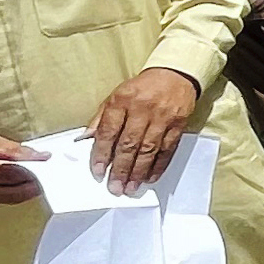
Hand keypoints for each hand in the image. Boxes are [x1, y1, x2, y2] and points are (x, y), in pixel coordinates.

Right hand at [0, 134, 43, 209]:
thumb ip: (12, 150)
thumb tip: (37, 155)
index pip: (14, 174)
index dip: (34, 170)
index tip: (48, 164)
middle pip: (16, 191)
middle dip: (34, 184)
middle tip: (47, 174)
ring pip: (11, 198)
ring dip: (25, 189)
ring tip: (34, 178)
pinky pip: (1, 201)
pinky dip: (11, 193)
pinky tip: (16, 184)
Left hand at [88, 68, 200, 196]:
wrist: (175, 75)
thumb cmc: (141, 88)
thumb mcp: (116, 96)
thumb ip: (101, 118)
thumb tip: (86, 139)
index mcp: (122, 101)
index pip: (109, 131)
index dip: (102, 154)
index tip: (98, 172)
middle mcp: (142, 110)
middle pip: (129, 144)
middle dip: (121, 169)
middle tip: (115, 187)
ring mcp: (162, 118)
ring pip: (148, 149)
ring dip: (139, 171)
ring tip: (131, 188)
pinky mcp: (178, 124)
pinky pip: (168, 149)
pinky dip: (159, 165)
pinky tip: (150, 177)